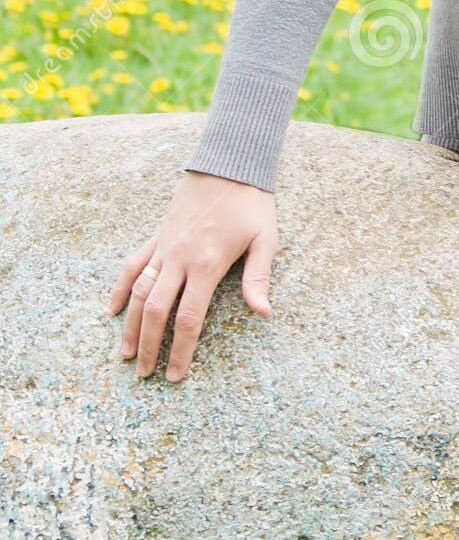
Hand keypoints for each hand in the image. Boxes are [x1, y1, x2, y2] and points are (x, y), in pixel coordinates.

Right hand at [106, 170, 277, 381]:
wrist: (228, 163)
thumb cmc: (252, 203)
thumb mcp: (265, 238)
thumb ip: (258, 277)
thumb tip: (263, 313)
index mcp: (208, 264)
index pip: (189, 318)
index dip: (180, 351)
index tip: (175, 375)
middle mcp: (180, 258)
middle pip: (157, 311)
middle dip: (149, 346)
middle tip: (144, 374)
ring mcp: (165, 246)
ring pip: (139, 291)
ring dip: (131, 325)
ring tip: (125, 354)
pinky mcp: (158, 234)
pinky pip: (132, 263)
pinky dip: (121, 287)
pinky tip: (113, 309)